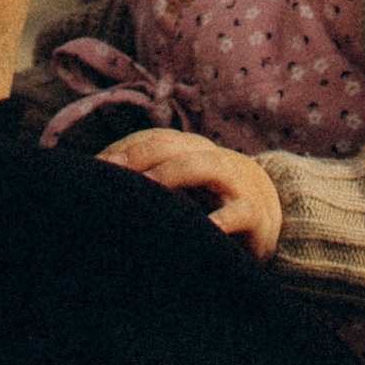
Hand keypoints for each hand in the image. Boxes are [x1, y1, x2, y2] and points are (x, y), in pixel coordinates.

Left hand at [97, 128, 283, 260]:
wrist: (269, 218)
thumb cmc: (210, 202)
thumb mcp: (179, 188)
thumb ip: (148, 182)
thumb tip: (98, 180)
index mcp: (190, 150)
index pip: (154, 138)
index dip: (125, 147)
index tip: (96, 166)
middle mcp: (211, 159)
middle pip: (174, 145)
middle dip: (141, 155)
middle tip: (111, 172)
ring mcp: (235, 184)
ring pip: (206, 165)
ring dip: (174, 173)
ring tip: (148, 186)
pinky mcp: (255, 215)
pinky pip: (241, 212)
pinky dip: (224, 218)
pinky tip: (208, 226)